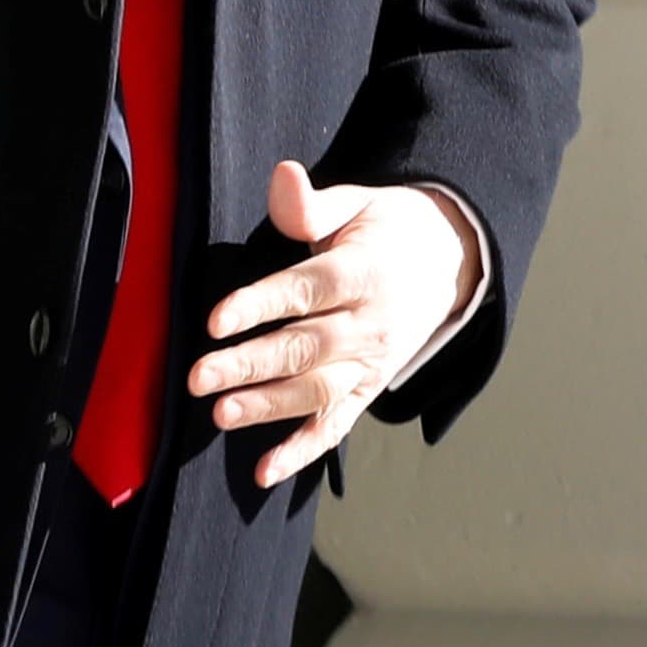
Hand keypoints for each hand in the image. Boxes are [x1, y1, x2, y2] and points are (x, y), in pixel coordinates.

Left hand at [189, 161, 484, 488]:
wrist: (447, 263)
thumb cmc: (384, 229)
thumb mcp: (356, 203)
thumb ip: (312, 204)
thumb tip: (283, 174)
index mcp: (364, 272)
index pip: (308, 291)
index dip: (262, 305)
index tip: (218, 320)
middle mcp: (370, 324)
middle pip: (307, 348)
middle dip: (251, 365)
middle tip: (198, 377)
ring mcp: (371, 363)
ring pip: (318, 391)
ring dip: (269, 407)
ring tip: (221, 415)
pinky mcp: (368, 390)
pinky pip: (337, 426)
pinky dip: (302, 451)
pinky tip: (264, 472)